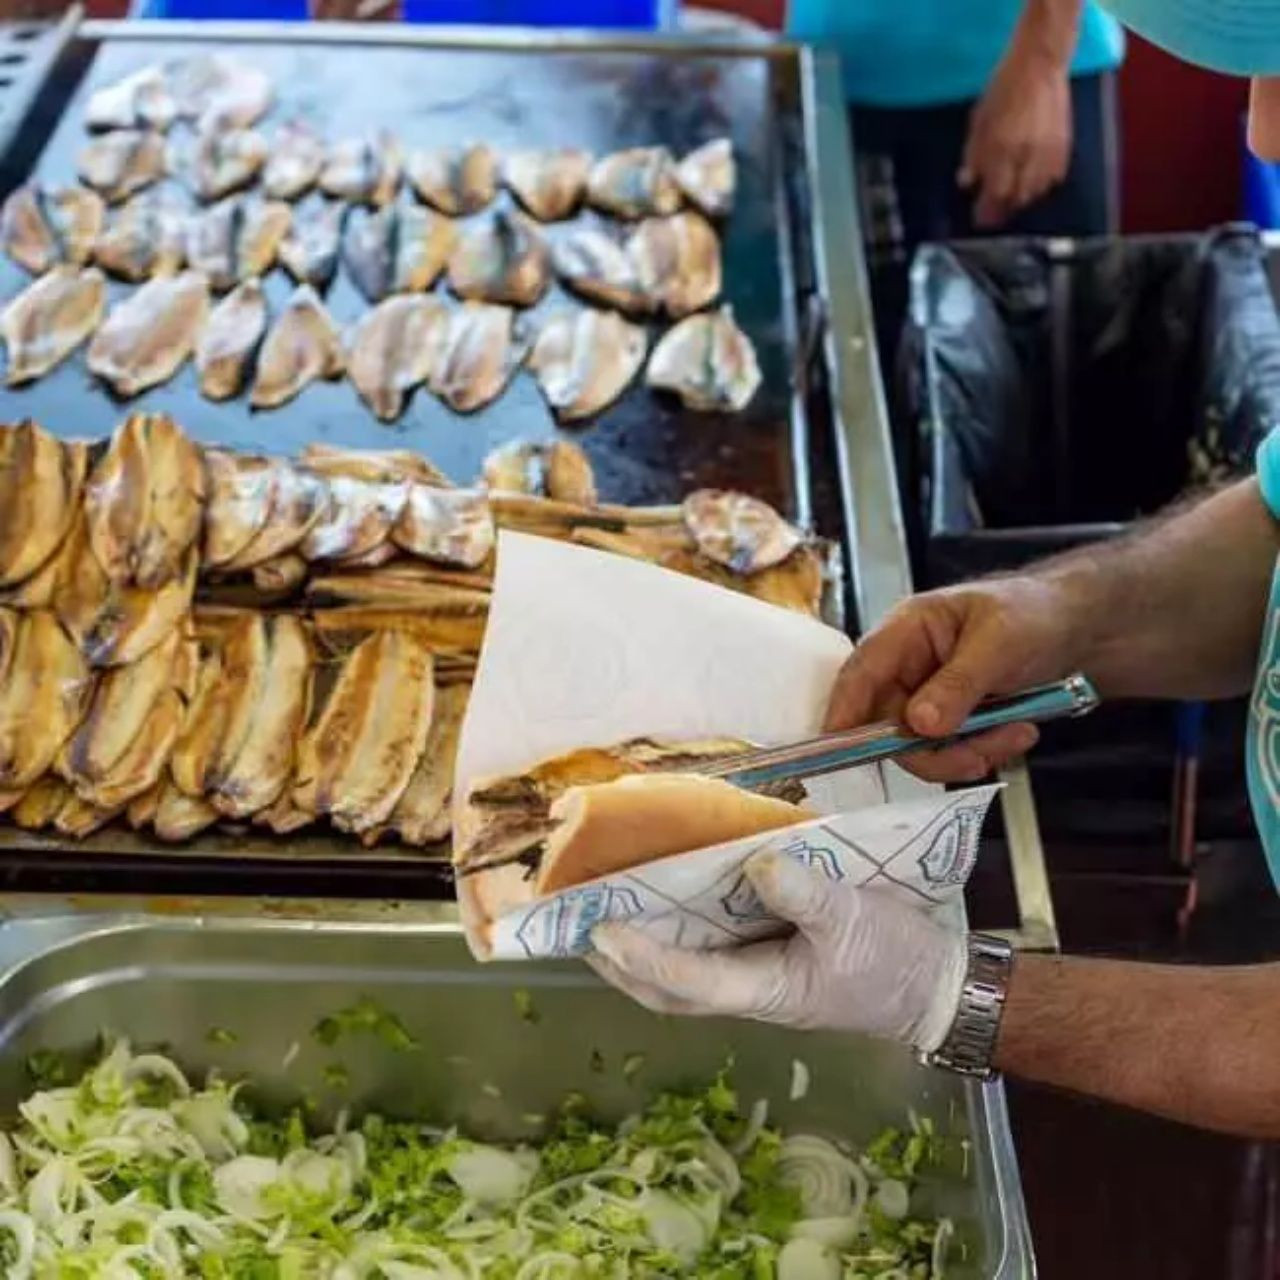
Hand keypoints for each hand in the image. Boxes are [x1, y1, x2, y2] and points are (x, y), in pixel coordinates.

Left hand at [590, 851, 966, 1050]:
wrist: (932, 983)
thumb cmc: (892, 959)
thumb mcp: (853, 920)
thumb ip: (806, 894)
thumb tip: (756, 864)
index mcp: (762, 988)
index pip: (685, 980)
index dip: (640, 957)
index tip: (600, 929)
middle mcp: (747, 986)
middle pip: (666, 989)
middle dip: (618, 963)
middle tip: (577, 925)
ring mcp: (755, 973)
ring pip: (681, 971)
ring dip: (638, 950)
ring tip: (603, 910)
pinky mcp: (767, 955)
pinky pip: (708, 947)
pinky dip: (677, 928)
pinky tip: (667, 896)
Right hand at [825, 575, 1084, 781]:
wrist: (1078, 627)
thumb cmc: (1033, 614)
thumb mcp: (998, 644)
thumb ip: (957, 684)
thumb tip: (918, 725)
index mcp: (906, 630)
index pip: (860, 674)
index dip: (844, 713)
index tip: (842, 751)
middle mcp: (907, 667)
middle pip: (887, 724)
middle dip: (932, 749)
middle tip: (977, 755)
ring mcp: (927, 696)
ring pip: (920, 746)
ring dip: (966, 752)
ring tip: (1015, 734)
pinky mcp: (950, 719)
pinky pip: (949, 751)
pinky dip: (983, 751)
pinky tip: (1018, 733)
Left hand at [959, 43, 1072, 227]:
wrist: (1040, 64)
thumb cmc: (1003, 89)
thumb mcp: (979, 120)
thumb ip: (973, 154)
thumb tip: (967, 182)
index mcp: (1002, 149)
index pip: (994, 195)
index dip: (986, 212)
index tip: (979, 220)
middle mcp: (1026, 155)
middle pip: (1016, 199)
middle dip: (1003, 210)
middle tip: (993, 213)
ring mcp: (1048, 152)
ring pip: (1036, 192)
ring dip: (1021, 200)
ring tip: (1010, 199)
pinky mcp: (1064, 146)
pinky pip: (1053, 179)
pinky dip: (1041, 186)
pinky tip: (1031, 183)